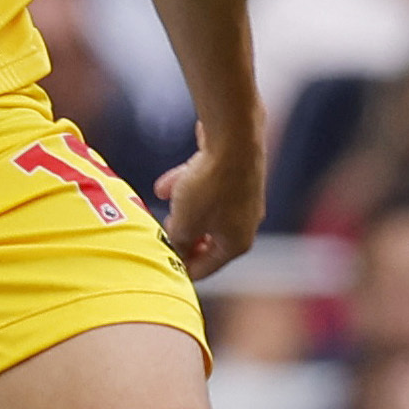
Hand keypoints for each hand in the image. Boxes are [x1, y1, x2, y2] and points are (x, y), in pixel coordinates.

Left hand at [154, 126, 262, 281]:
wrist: (233, 140)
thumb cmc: (210, 187)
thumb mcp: (185, 223)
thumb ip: (178, 242)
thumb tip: (176, 248)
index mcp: (237, 244)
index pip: (206, 268)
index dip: (181, 268)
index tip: (161, 262)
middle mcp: (246, 224)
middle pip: (208, 239)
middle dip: (182, 235)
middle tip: (163, 232)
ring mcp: (244, 198)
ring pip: (206, 210)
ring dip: (183, 207)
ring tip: (165, 202)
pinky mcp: (238, 175)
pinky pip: (210, 188)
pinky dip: (189, 186)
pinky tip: (166, 184)